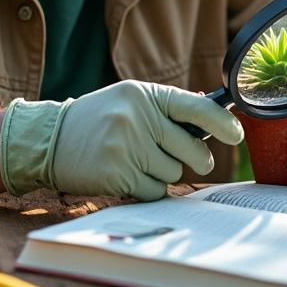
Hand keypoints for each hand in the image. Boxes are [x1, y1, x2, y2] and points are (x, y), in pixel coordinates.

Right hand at [44, 81, 242, 200]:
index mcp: (145, 95)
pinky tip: (127, 175)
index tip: (238, 134)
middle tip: (184, 157)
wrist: (49, 139)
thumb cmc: (98, 119)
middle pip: (192, 150)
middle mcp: (138, 118)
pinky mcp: (118, 174)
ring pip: (173, 173)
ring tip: (136, 159)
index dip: (223, 122)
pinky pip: (155, 190)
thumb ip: (168, 107)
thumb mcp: (130, 100)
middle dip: (196, 158)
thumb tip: (214, 115)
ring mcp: (127, 147)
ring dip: (162, 173)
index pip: (195, 108)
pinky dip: (147, 188)